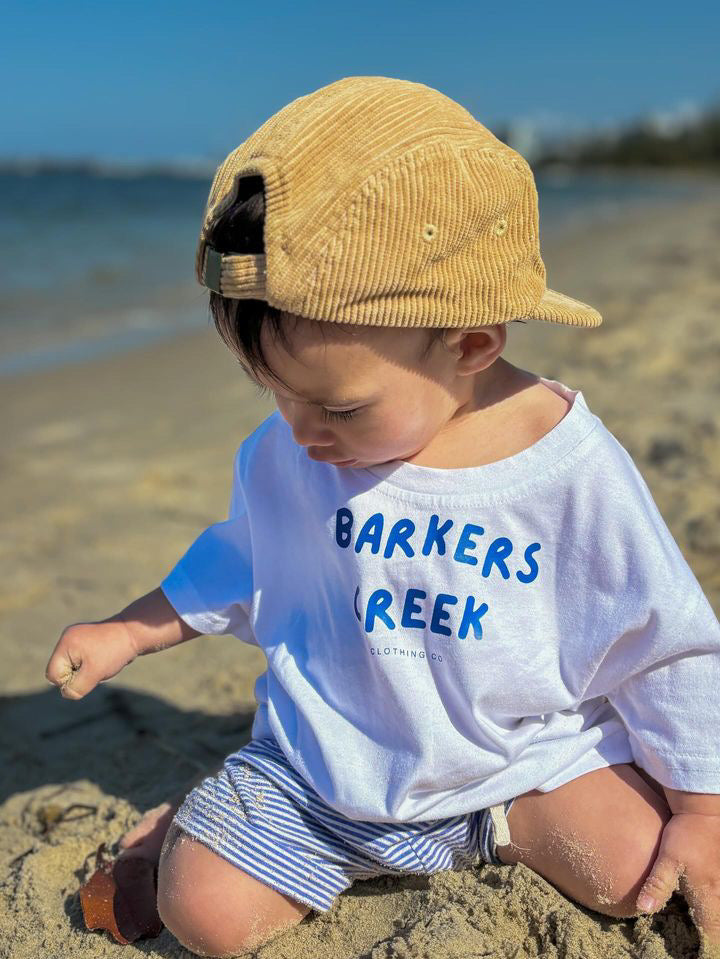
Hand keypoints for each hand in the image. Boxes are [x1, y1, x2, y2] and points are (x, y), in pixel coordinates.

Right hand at [45, 620, 138, 699]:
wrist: (135, 632)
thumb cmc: (114, 652)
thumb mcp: (94, 674)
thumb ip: (76, 688)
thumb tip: (66, 693)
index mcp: (65, 644)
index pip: (53, 674)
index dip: (70, 681)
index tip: (89, 673)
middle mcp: (67, 638)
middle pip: (62, 670)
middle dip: (79, 676)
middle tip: (97, 667)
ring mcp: (76, 637)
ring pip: (73, 667)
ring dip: (87, 671)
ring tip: (102, 661)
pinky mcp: (86, 640)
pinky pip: (82, 661)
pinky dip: (92, 665)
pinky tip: (105, 658)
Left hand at [636, 812, 719, 948]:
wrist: (704, 809)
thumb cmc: (686, 834)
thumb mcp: (669, 858)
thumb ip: (657, 884)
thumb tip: (643, 909)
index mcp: (708, 895)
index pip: (712, 934)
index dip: (706, 948)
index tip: (695, 954)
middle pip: (719, 925)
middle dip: (709, 936)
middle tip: (695, 942)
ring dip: (712, 920)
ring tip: (697, 926)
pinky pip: (718, 897)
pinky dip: (713, 906)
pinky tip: (703, 903)